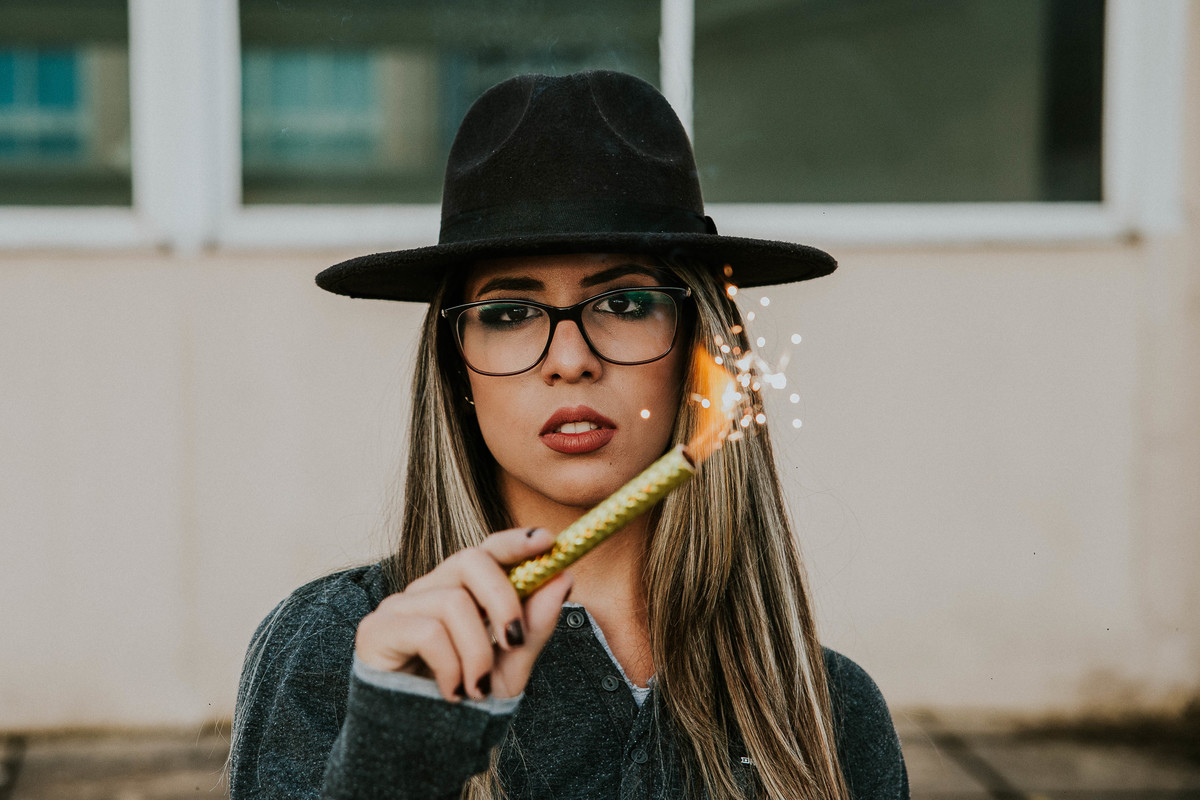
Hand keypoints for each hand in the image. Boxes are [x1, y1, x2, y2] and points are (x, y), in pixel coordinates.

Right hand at [355, 527, 571, 701]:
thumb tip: (563, 578)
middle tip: (514, 640)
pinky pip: (428, 632)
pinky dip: (450, 668)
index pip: (487, 550)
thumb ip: (534, 626)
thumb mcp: (510, 667)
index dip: (515, 541)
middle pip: (470, 560)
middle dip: (504, 598)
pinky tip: (451, 692)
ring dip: (477, 652)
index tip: (548, 541)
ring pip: (453, 602)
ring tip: (476, 688)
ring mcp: (399, 607)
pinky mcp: (376, 630)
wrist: (418, 749)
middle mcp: (429, 590)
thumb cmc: (464, 701)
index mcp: (461, 592)